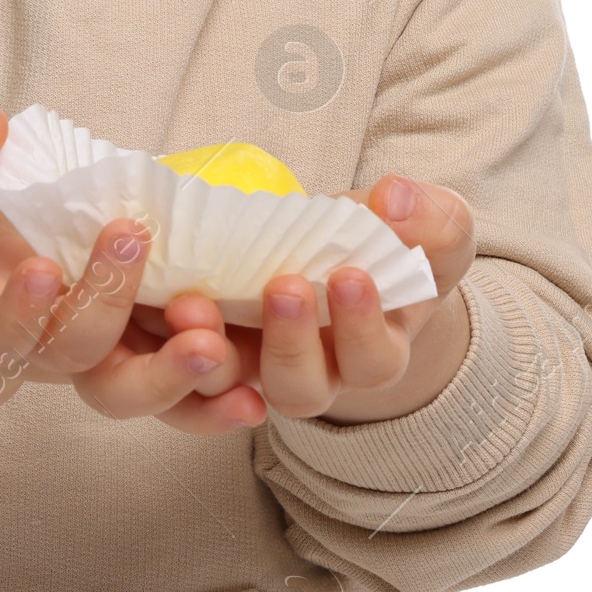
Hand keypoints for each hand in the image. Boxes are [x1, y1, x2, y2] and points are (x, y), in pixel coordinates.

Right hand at [0, 105, 250, 428]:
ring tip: (214, 345)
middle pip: (77, 355)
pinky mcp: (134, 353)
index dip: (21, 309)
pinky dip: (213, 406)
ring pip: (132, 393)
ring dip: (175, 376)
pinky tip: (253, 396)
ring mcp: (92, 358)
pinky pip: (176, 397)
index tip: (41, 267)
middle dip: (108, 305)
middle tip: (132, 237)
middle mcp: (39, 351)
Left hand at [130, 173, 475, 425]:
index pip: (372, 360)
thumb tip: (393, 201)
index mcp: (373, 351)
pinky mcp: (201, 342)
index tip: (352, 275)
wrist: (344, 253)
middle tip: (284, 286)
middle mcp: (313, 373)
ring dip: (211, 356)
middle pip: (300, 390)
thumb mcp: (433, 229)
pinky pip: (177, 363)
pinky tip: (158, 303)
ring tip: (197, 306)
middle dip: (290, 343)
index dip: (363, 327)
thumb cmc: (396, 245)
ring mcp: (251, 362)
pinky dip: (163, 345)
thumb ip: (430, 219)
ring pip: (229, 387)